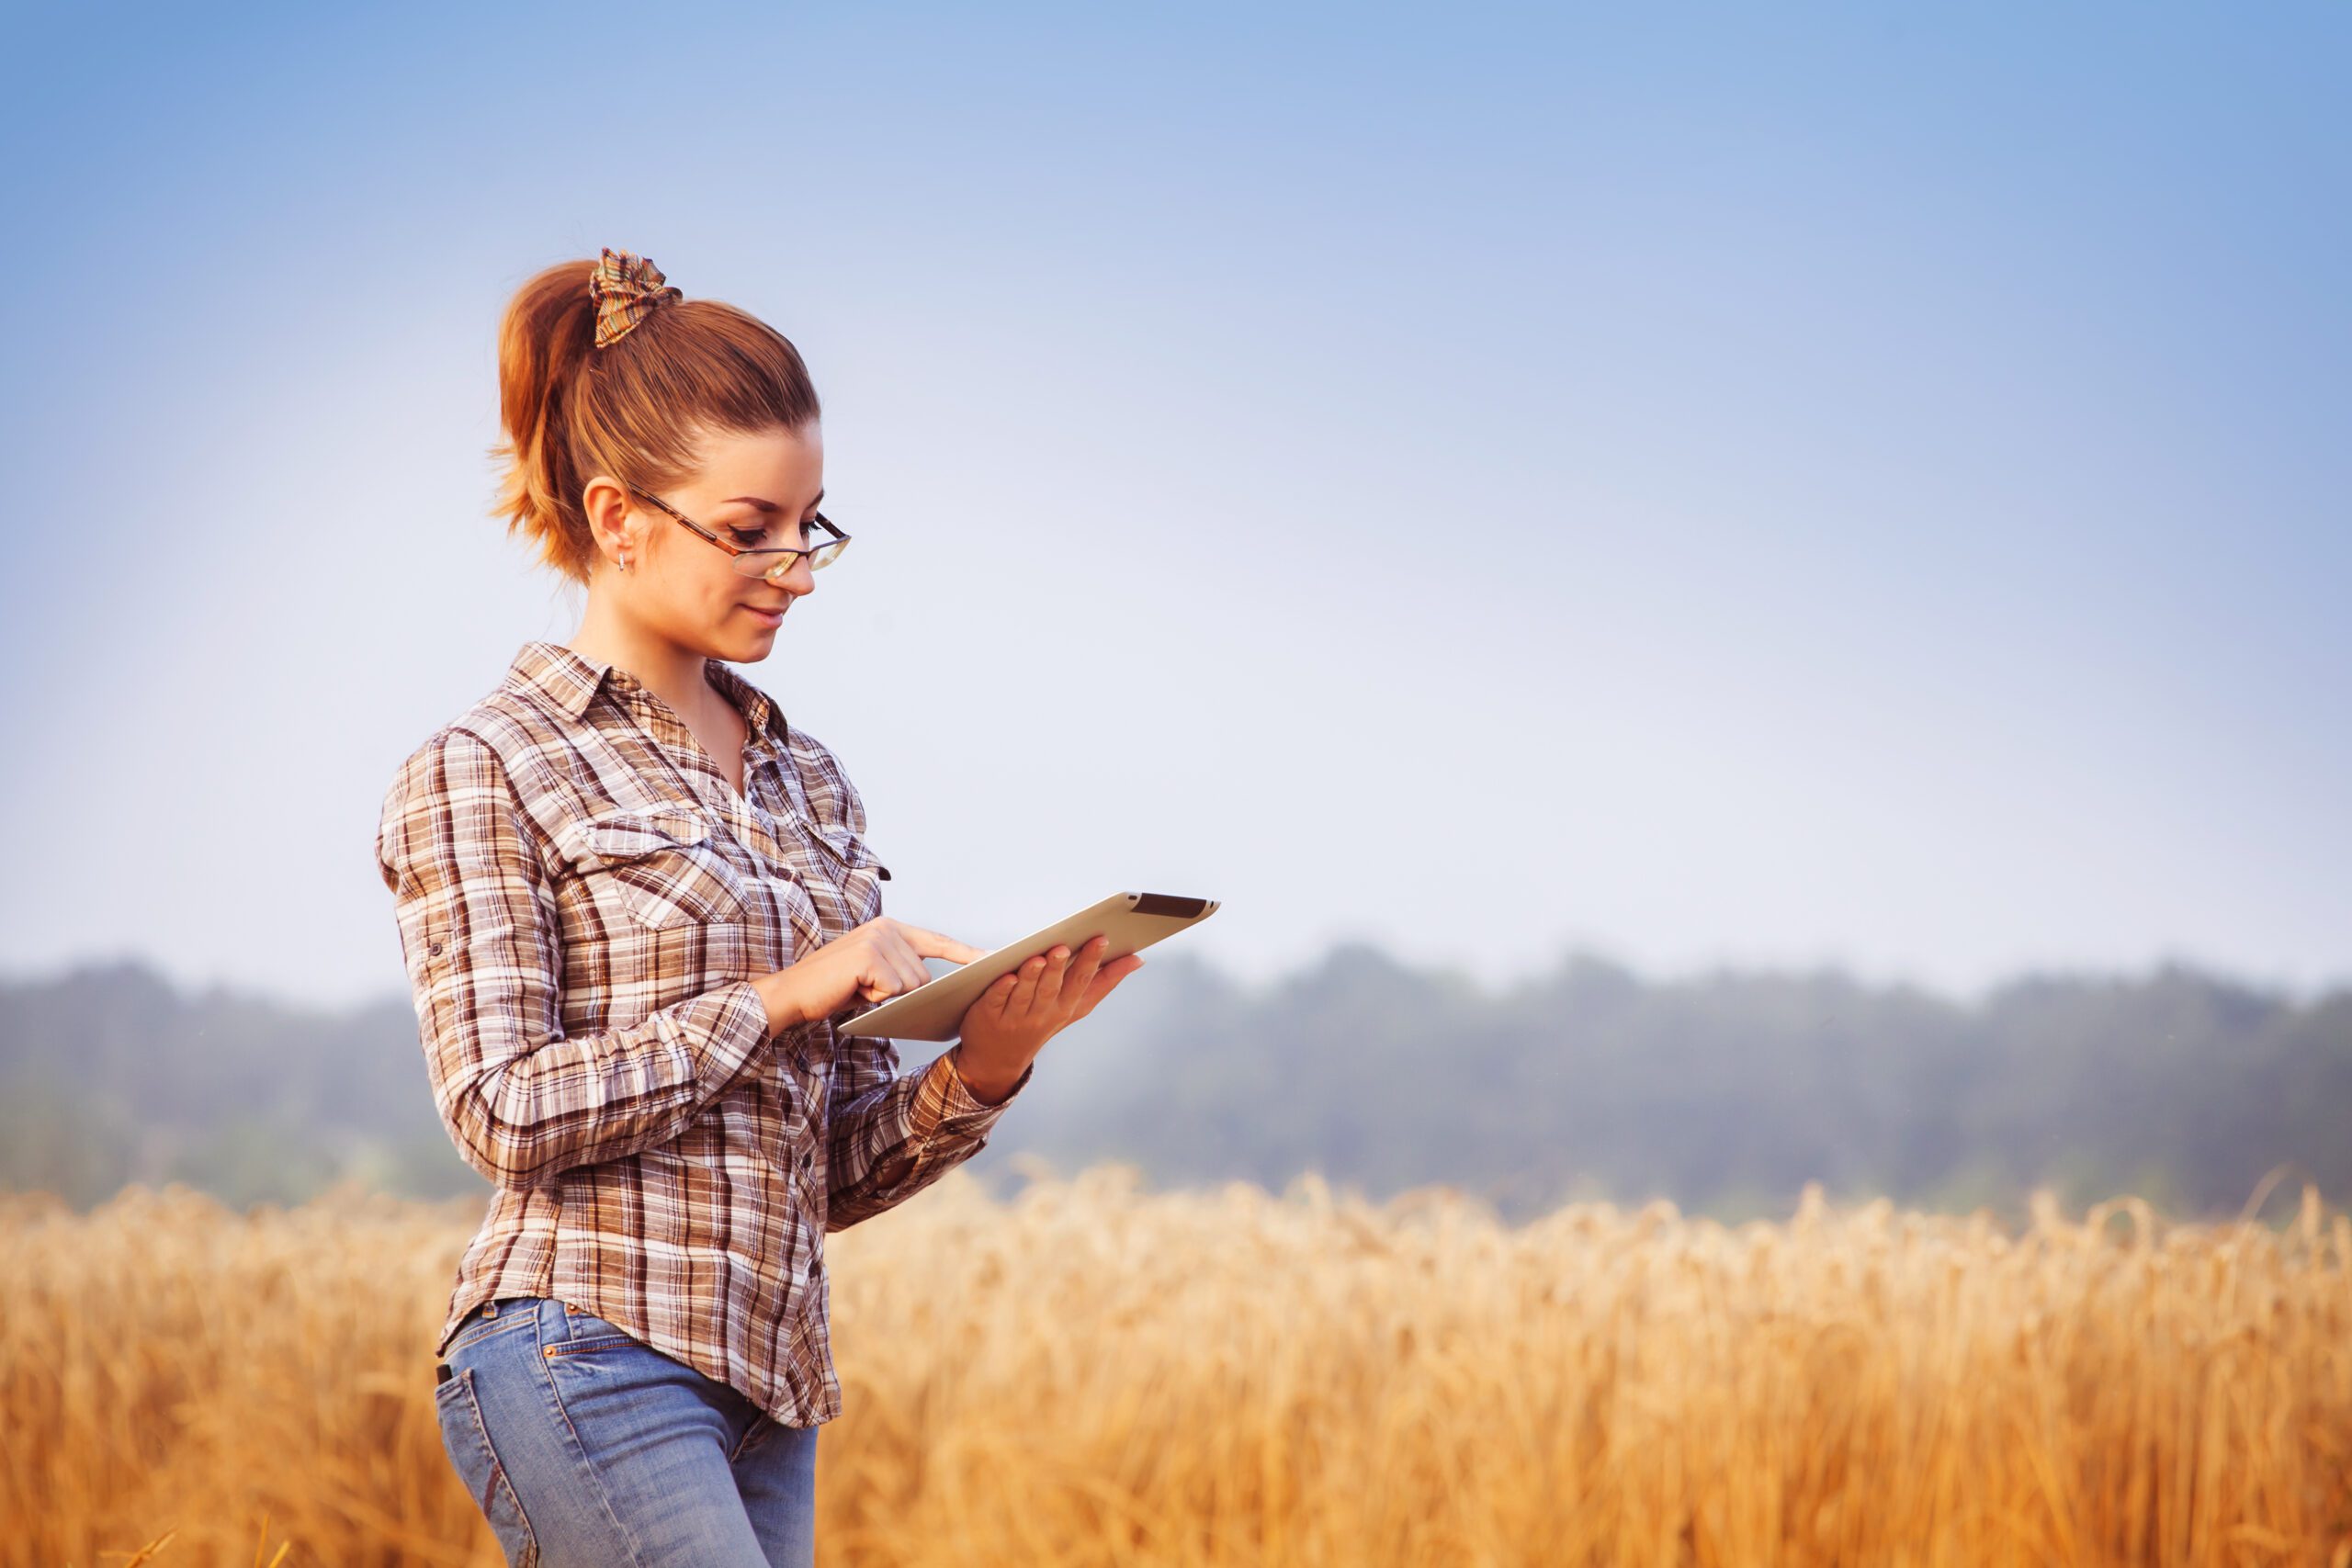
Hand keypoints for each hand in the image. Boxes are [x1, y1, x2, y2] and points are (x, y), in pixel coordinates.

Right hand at [751, 917, 986, 1033]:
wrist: (793, 993)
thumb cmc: (834, 988)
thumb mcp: (874, 976)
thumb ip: (901, 972)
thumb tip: (933, 988)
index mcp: (890, 928)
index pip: (937, 941)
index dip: (965, 953)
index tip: (994, 959)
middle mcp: (886, 928)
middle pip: (923, 976)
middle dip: (900, 993)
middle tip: (866, 988)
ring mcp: (877, 939)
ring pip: (910, 985)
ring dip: (885, 996)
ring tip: (857, 987)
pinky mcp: (869, 955)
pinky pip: (893, 990)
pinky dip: (875, 998)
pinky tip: (853, 989)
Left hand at [954, 935, 1144, 1088]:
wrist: (999, 1058)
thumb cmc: (1044, 1020)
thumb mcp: (1077, 1006)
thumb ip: (1105, 981)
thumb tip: (1137, 960)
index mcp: (1067, 1007)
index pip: (1082, 982)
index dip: (1092, 961)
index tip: (1101, 938)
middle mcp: (1043, 1013)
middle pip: (1053, 988)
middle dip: (1060, 968)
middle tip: (1063, 946)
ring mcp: (1015, 1016)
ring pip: (1025, 994)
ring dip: (1032, 976)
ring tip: (1038, 958)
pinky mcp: (988, 1014)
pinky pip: (996, 1000)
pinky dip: (1002, 989)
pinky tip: (1007, 976)